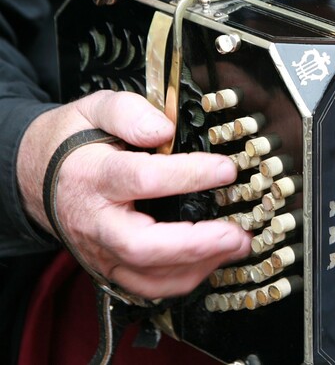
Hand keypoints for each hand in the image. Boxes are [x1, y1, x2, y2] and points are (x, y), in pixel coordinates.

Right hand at [17, 90, 250, 298]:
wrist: (36, 176)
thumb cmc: (73, 142)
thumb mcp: (95, 109)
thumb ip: (130, 113)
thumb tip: (164, 130)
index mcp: (93, 175)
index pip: (141, 178)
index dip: (187, 175)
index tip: (225, 169)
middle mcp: (95, 221)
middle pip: (141, 245)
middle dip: (195, 244)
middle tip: (236, 234)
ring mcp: (100, 250)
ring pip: (147, 276)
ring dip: (197, 266)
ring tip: (236, 246)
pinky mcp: (109, 267)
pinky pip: (147, 287)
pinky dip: (183, 279)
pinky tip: (211, 259)